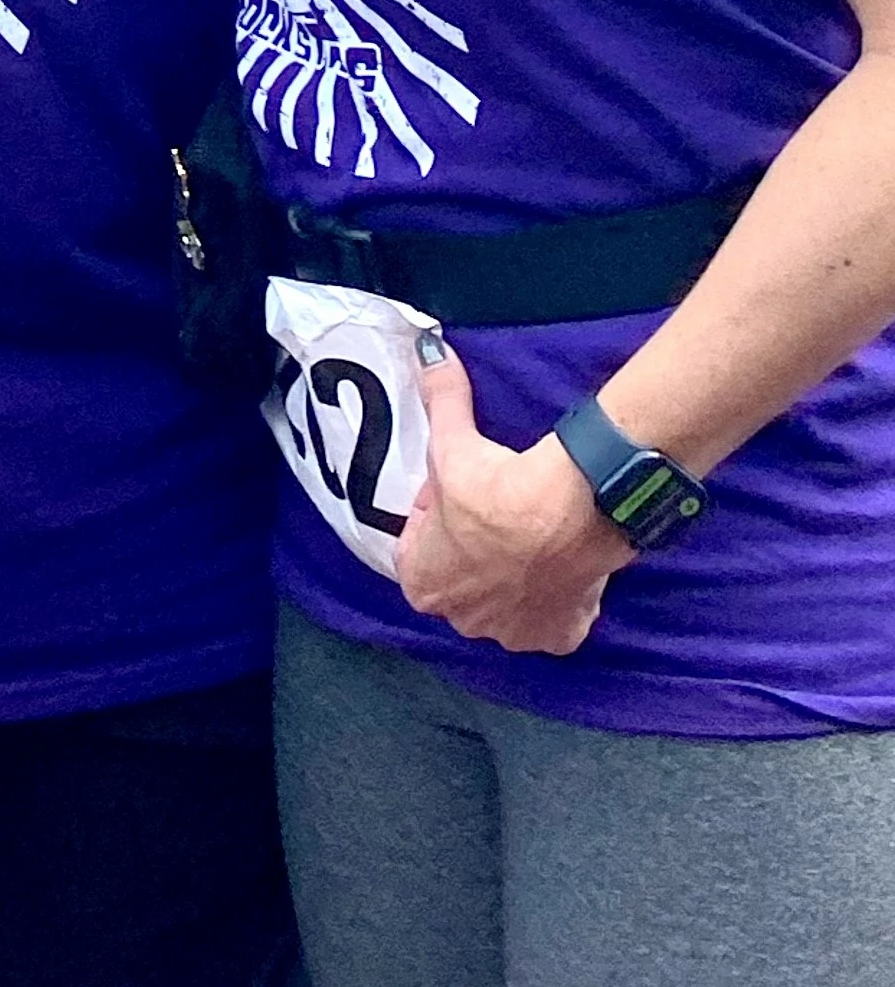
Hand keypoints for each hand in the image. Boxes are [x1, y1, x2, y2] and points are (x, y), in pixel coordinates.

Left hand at [395, 349, 632, 654]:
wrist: (569, 517)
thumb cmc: (493, 487)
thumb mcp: (454, 438)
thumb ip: (440, 397)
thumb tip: (428, 350)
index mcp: (424, 583)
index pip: (417, 548)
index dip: (433, 515)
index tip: (455, 490)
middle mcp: (464, 619)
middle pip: (463, 578)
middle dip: (472, 547)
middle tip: (493, 507)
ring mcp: (514, 634)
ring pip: (507, 601)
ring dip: (512, 572)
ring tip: (528, 530)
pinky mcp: (561, 637)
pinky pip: (552, 616)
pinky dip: (555, 593)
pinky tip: (557, 562)